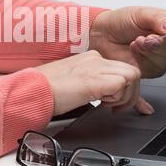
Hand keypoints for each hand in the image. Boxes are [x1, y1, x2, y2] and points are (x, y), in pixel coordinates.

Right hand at [37, 51, 153, 115]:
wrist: (33, 89)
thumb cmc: (48, 88)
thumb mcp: (77, 83)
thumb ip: (95, 85)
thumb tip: (107, 94)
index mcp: (91, 58)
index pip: (122, 68)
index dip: (124, 87)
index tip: (115, 101)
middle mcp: (95, 59)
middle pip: (132, 70)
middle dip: (130, 92)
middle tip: (116, 106)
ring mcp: (95, 67)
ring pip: (132, 75)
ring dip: (125, 95)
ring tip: (107, 104)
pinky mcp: (94, 80)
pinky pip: (121, 84)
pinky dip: (117, 98)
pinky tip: (102, 103)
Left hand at [90, 7, 165, 77]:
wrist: (101, 34)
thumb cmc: (120, 21)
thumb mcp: (140, 13)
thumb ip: (158, 19)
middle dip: (162, 44)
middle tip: (148, 36)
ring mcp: (159, 58)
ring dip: (150, 51)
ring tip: (137, 41)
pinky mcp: (148, 69)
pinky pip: (154, 69)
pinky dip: (142, 59)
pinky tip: (134, 49)